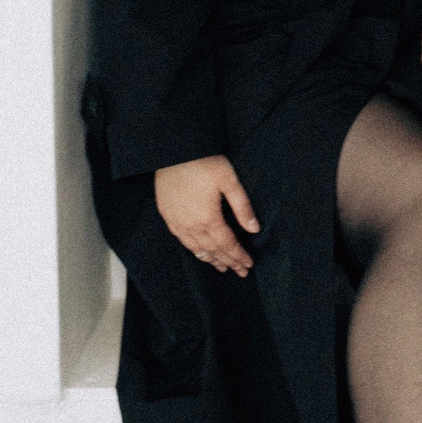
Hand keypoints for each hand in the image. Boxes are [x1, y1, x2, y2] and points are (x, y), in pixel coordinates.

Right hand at [154, 154, 259, 275]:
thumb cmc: (203, 162)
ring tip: (222, 267)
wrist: (173, 151)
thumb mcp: (229, 180)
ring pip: (196, 249)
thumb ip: (242, 207)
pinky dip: (194, 250)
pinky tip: (200, 252)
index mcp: (208, 218)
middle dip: (228, 262)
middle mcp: (191, 226)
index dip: (239, 256)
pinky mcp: (167, 216)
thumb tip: (254, 229)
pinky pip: (182, 241)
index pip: (227, 245)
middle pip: (213, 251)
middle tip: (240, 272)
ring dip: (211, 259)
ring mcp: (177, 223)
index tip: (248, 265)